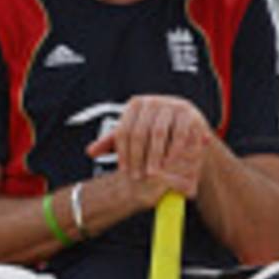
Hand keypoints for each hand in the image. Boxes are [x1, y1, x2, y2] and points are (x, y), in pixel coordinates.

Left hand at [86, 95, 209, 198]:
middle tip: (138, 176)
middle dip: (138, 157)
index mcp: (135, 104)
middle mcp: (152, 102)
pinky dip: (173, 151)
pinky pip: (178, 134)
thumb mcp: (133, 135)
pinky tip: (169, 163)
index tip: (125, 171)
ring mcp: (171, 105)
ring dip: (155, 156)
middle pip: (139, 132)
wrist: (188, 124)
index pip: (123, 130)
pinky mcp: (188, 113)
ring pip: (158, 134)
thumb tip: (90, 152)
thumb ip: (112, 143)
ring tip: (152, 173)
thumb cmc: (155, 130)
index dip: (123, 153)